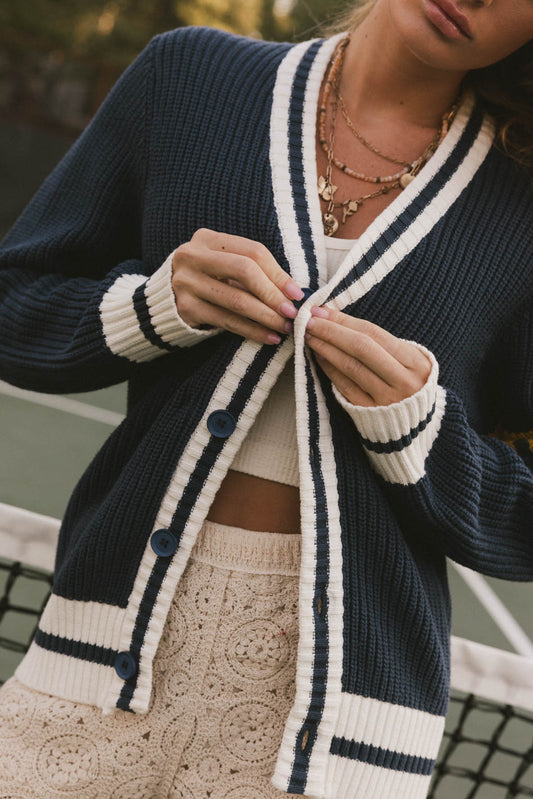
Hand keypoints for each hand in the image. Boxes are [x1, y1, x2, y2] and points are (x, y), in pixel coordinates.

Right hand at [171, 228, 303, 344]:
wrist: (165, 302)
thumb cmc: (208, 281)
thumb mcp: (225, 266)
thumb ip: (253, 272)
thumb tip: (294, 292)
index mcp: (206, 239)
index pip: (252, 251)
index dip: (278, 272)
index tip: (296, 293)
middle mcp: (192, 256)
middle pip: (244, 270)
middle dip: (273, 294)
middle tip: (291, 312)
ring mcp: (186, 282)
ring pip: (237, 300)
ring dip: (266, 316)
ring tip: (284, 327)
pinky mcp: (186, 308)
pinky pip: (227, 321)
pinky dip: (252, 331)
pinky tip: (268, 337)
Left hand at [304, 306, 431, 407]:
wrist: (414, 422)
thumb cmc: (406, 381)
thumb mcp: (408, 359)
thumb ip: (380, 341)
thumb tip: (336, 318)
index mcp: (416, 363)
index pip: (374, 334)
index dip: (346, 320)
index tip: (323, 310)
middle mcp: (403, 381)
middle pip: (361, 348)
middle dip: (332, 331)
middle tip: (310, 320)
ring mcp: (385, 399)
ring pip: (350, 367)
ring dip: (326, 348)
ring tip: (310, 335)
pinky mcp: (368, 412)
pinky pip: (344, 386)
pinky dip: (329, 368)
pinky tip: (318, 355)